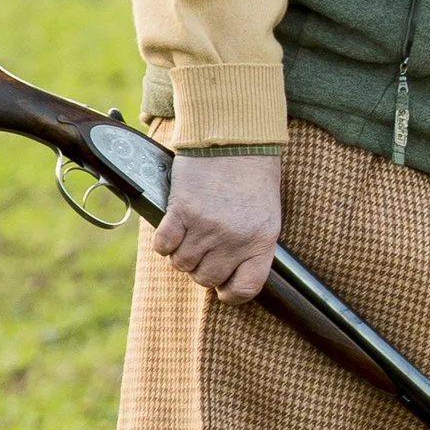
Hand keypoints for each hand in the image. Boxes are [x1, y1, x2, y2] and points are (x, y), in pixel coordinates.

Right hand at [153, 151, 282, 299]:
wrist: (236, 137)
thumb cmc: (254, 175)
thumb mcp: (266, 214)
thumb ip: (251, 245)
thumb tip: (229, 272)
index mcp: (262, 241)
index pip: (245, 288)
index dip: (230, 292)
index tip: (223, 285)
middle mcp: (235, 238)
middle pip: (206, 278)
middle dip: (202, 269)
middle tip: (203, 250)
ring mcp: (207, 226)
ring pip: (182, 264)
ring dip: (181, 254)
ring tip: (188, 236)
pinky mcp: (182, 210)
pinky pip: (163, 245)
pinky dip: (164, 242)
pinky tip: (172, 228)